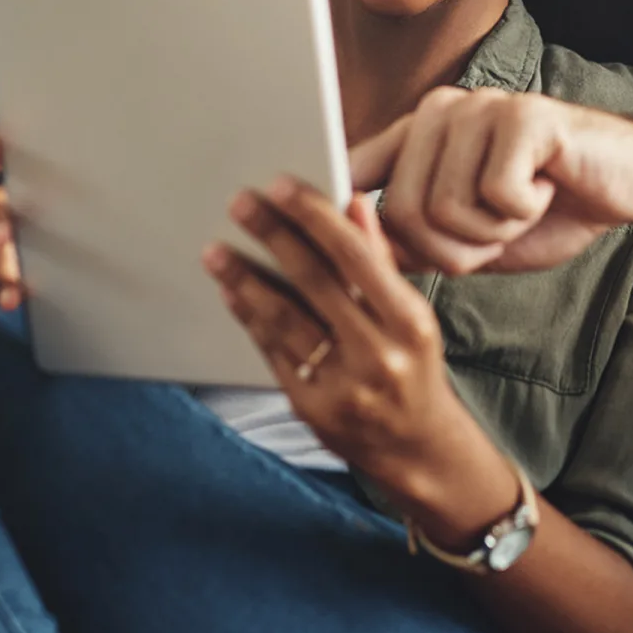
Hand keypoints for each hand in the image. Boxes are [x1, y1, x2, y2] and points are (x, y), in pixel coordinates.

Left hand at [205, 177, 520, 542]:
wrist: (417, 445)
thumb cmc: (413, 365)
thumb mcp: (412, 314)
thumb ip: (379, 260)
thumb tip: (354, 203)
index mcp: (410, 321)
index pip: (355, 257)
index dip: (315, 217)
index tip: (281, 186)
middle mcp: (379, 354)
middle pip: (315, 283)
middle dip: (273, 237)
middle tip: (240, 204)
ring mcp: (342, 385)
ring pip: (285, 320)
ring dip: (245, 280)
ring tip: (216, 250)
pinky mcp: (311, 408)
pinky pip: (272, 353)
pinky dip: (249, 318)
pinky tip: (231, 292)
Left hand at [346, 87, 632, 275]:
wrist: (629, 182)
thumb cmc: (552, 206)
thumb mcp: (472, 237)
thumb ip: (414, 240)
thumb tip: (354, 258)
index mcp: (419, 133)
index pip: (355, 171)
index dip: (345, 217)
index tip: (338, 248)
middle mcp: (441, 110)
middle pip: (399, 210)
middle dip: (450, 248)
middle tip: (497, 229)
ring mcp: (481, 107)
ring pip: (445, 208)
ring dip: (492, 232)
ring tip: (524, 205)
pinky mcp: (522, 116)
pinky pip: (496, 195)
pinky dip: (525, 212)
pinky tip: (547, 188)